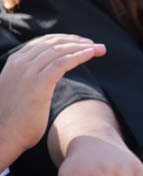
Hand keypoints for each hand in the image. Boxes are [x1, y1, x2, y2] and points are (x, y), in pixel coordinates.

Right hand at [0, 35, 104, 159]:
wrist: (3, 135)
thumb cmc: (14, 119)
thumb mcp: (19, 90)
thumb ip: (30, 80)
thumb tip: (48, 79)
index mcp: (14, 62)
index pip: (43, 42)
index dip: (65, 40)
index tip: (82, 42)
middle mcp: (20, 63)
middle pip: (53, 43)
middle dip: (77, 41)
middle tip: (95, 45)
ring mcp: (27, 72)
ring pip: (59, 51)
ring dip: (82, 47)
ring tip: (100, 49)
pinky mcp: (38, 84)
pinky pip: (62, 63)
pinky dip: (79, 56)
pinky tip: (91, 54)